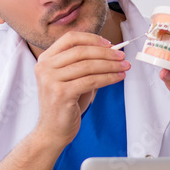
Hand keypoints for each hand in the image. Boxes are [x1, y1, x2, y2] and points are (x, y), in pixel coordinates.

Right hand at [34, 31, 129, 149]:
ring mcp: (51, 80)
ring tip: (124, 66)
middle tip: (122, 56)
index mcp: (45, 59)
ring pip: (88, 65)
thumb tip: (111, 51)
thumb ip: (84, 64)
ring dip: (111, 65)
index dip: (92, 39)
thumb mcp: (71, 79)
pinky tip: (118, 77)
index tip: (110, 44)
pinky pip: (91, 81)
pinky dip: (108, 78)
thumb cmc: (65, 104)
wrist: (52, 131)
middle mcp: (45, 67)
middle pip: (81, 51)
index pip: (70, 38)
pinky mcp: (61, 93)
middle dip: (106, 52)